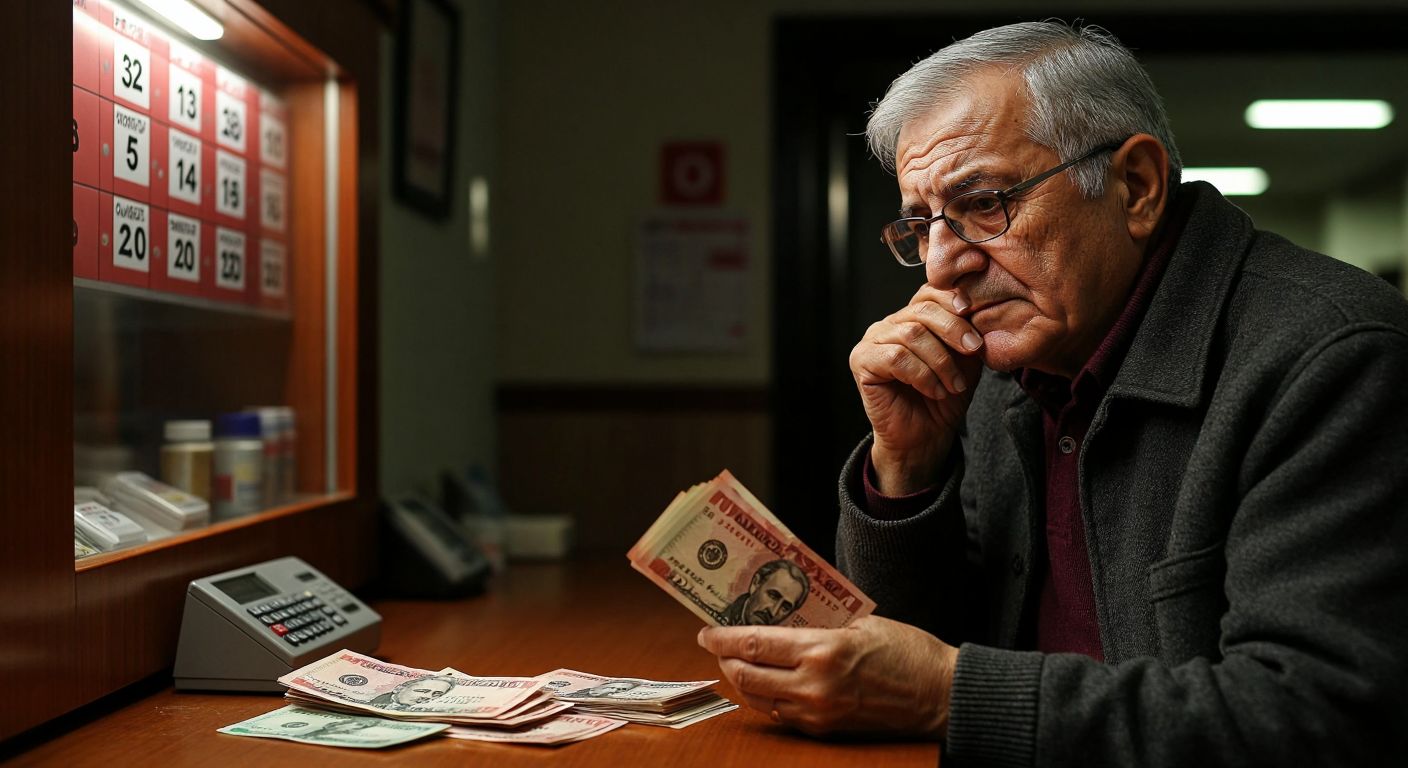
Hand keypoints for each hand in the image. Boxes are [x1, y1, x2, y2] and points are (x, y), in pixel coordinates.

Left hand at [697, 615, 956, 738]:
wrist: (938, 694)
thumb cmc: (906, 650)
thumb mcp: (860, 621)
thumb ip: (817, 620)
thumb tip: (779, 613)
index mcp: (821, 650)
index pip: (753, 644)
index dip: (722, 638)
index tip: (706, 631)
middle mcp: (812, 685)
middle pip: (746, 677)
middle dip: (724, 660)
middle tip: (717, 644)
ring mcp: (817, 712)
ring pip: (758, 699)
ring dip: (742, 680)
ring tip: (737, 661)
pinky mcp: (824, 729)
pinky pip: (780, 714)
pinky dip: (765, 697)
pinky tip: (766, 682)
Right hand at [849, 285, 984, 493]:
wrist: (924, 438)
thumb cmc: (943, 399)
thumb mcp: (965, 360)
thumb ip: (968, 333)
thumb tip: (980, 308)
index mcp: (911, 318)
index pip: (929, 293)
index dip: (952, 298)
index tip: (974, 311)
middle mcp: (888, 324)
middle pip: (922, 310)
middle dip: (953, 328)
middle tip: (974, 350)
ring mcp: (871, 341)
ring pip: (911, 334)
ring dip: (941, 361)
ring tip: (954, 384)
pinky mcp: (861, 362)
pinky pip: (896, 358)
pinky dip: (922, 375)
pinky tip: (934, 391)